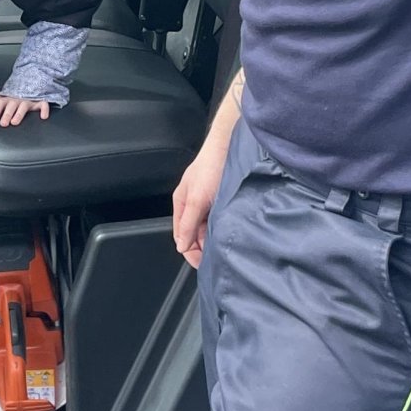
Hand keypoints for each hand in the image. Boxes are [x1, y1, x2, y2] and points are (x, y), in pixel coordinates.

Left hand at [0, 93, 49, 126]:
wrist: (32, 81)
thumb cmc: (15, 95)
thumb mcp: (3, 96)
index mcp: (9, 97)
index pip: (1, 102)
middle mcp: (18, 98)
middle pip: (12, 104)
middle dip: (7, 114)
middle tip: (3, 123)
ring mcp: (30, 99)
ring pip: (25, 105)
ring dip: (19, 114)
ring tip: (14, 122)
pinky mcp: (40, 101)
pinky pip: (44, 104)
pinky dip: (44, 110)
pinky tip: (43, 117)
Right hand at [172, 143, 228, 268]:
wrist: (229, 146)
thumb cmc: (211, 167)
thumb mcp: (197, 199)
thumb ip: (188, 224)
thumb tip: (181, 246)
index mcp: (181, 204)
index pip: (181, 236)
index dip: (190, 251)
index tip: (203, 263)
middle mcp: (193, 204)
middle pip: (194, 233)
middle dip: (202, 246)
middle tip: (217, 257)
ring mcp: (207, 201)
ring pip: (206, 227)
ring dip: (212, 237)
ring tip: (224, 246)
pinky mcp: (220, 199)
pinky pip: (217, 219)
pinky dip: (221, 227)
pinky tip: (229, 231)